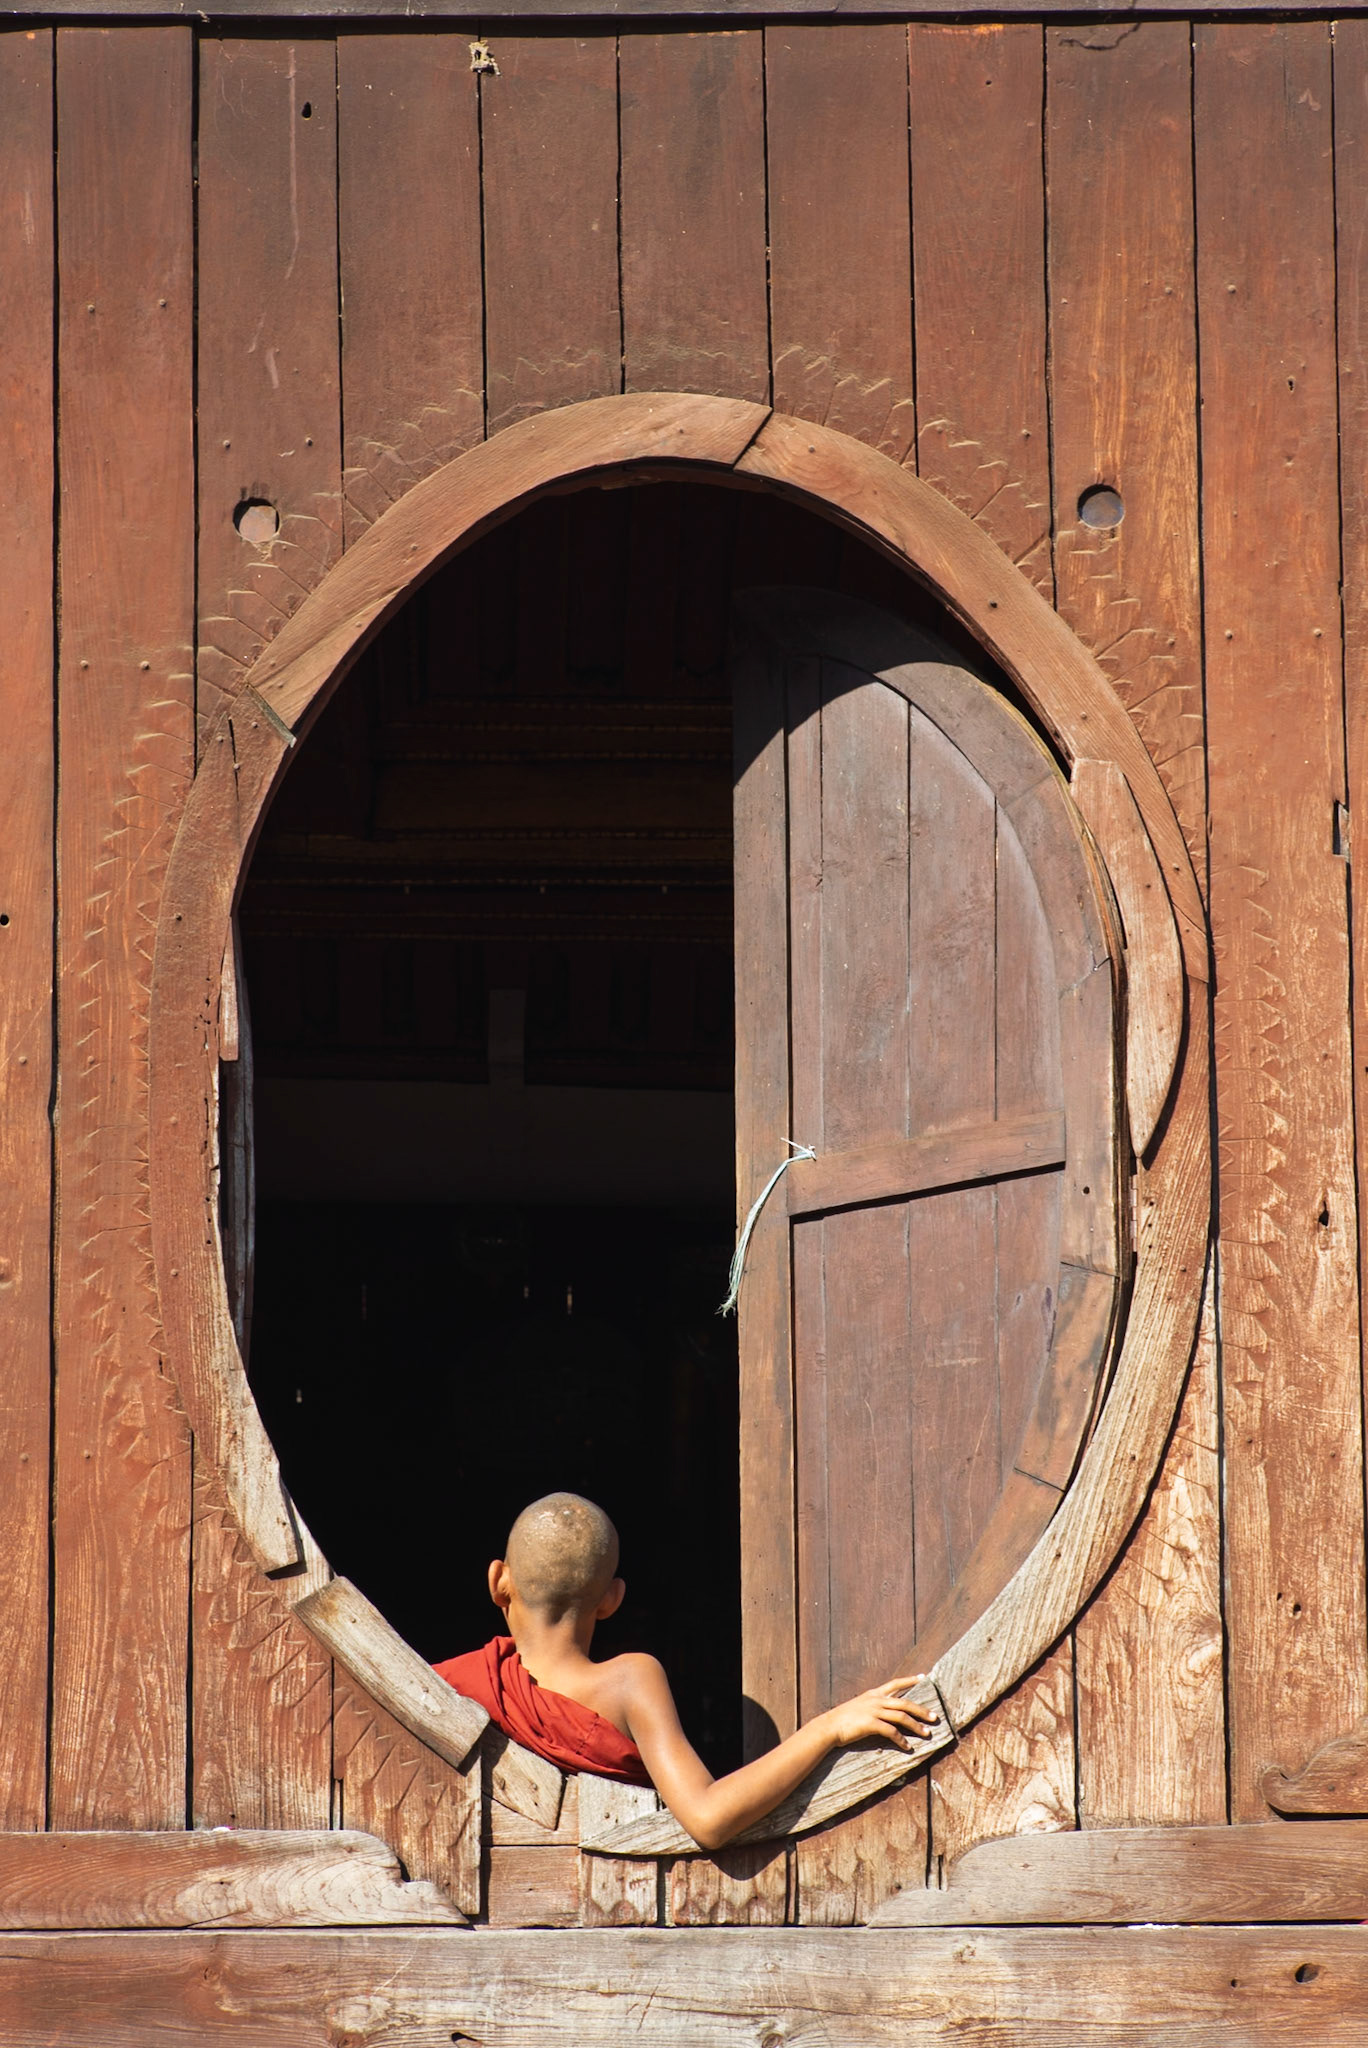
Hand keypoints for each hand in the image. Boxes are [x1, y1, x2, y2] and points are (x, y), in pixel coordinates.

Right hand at [823, 1675, 938, 1750]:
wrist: (830, 1726)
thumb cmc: (843, 1719)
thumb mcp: (859, 1705)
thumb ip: (873, 1705)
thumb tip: (885, 1709)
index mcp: (873, 1694)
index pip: (895, 1683)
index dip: (910, 1680)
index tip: (924, 1677)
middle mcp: (876, 1700)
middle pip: (905, 1703)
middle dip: (921, 1710)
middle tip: (934, 1717)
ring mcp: (874, 1711)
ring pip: (902, 1717)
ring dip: (916, 1726)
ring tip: (927, 1734)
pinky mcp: (871, 1724)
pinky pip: (891, 1732)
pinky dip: (901, 1740)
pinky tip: (907, 1747)